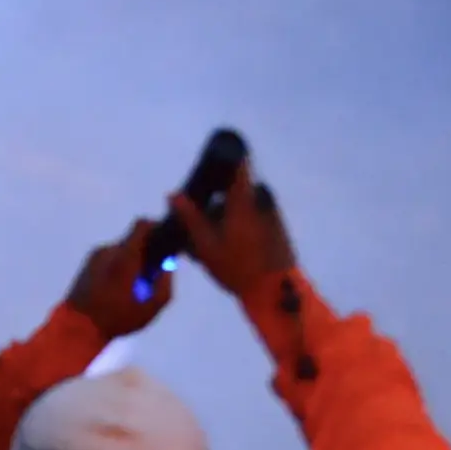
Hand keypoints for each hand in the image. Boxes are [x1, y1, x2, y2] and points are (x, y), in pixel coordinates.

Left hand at [62, 218, 173, 340]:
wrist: (77, 328)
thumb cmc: (116, 319)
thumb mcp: (150, 308)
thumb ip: (164, 285)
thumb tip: (167, 268)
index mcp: (125, 256)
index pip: (142, 225)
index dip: (156, 228)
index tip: (163, 242)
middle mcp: (108, 250)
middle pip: (132, 241)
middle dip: (144, 253)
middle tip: (150, 273)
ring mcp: (94, 256)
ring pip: (120, 251)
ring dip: (130, 262)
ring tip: (132, 286)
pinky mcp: (86, 265)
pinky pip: (108, 259)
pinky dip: (117, 267)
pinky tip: (117, 289)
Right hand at [167, 163, 297, 300]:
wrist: (275, 291)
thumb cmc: (237, 267)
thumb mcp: (207, 245)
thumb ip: (190, 218)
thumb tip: (173, 194)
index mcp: (244, 199)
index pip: (239, 163)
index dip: (224, 158)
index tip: (209, 163)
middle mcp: (261, 200)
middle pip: (234, 190)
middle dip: (216, 201)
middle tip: (200, 224)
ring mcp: (272, 213)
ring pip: (243, 206)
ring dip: (227, 218)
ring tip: (211, 242)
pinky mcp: (277, 227)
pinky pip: (253, 219)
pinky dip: (239, 227)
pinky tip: (228, 249)